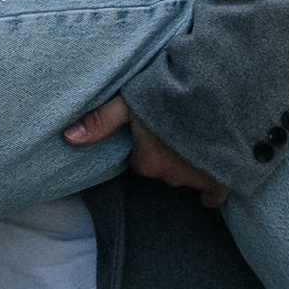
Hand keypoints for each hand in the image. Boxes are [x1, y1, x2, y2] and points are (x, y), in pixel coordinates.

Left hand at [61, 96, 227, 206]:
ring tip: (199, 134)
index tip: (157, 128)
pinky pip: (214, 194)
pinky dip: (212, 188)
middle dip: (169, 154)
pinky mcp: (221, 179)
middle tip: (178, 127)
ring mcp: (197, 179)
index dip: (149, 144)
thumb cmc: (171, 94)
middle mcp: (170, 176)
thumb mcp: (131, 102)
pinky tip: (212, 175)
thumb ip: (101, 121)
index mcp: (147, 161)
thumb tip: (67, 138)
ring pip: (188, 176)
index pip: (142, 160)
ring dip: (191, 161)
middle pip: (165, 169)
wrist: (219, 93)